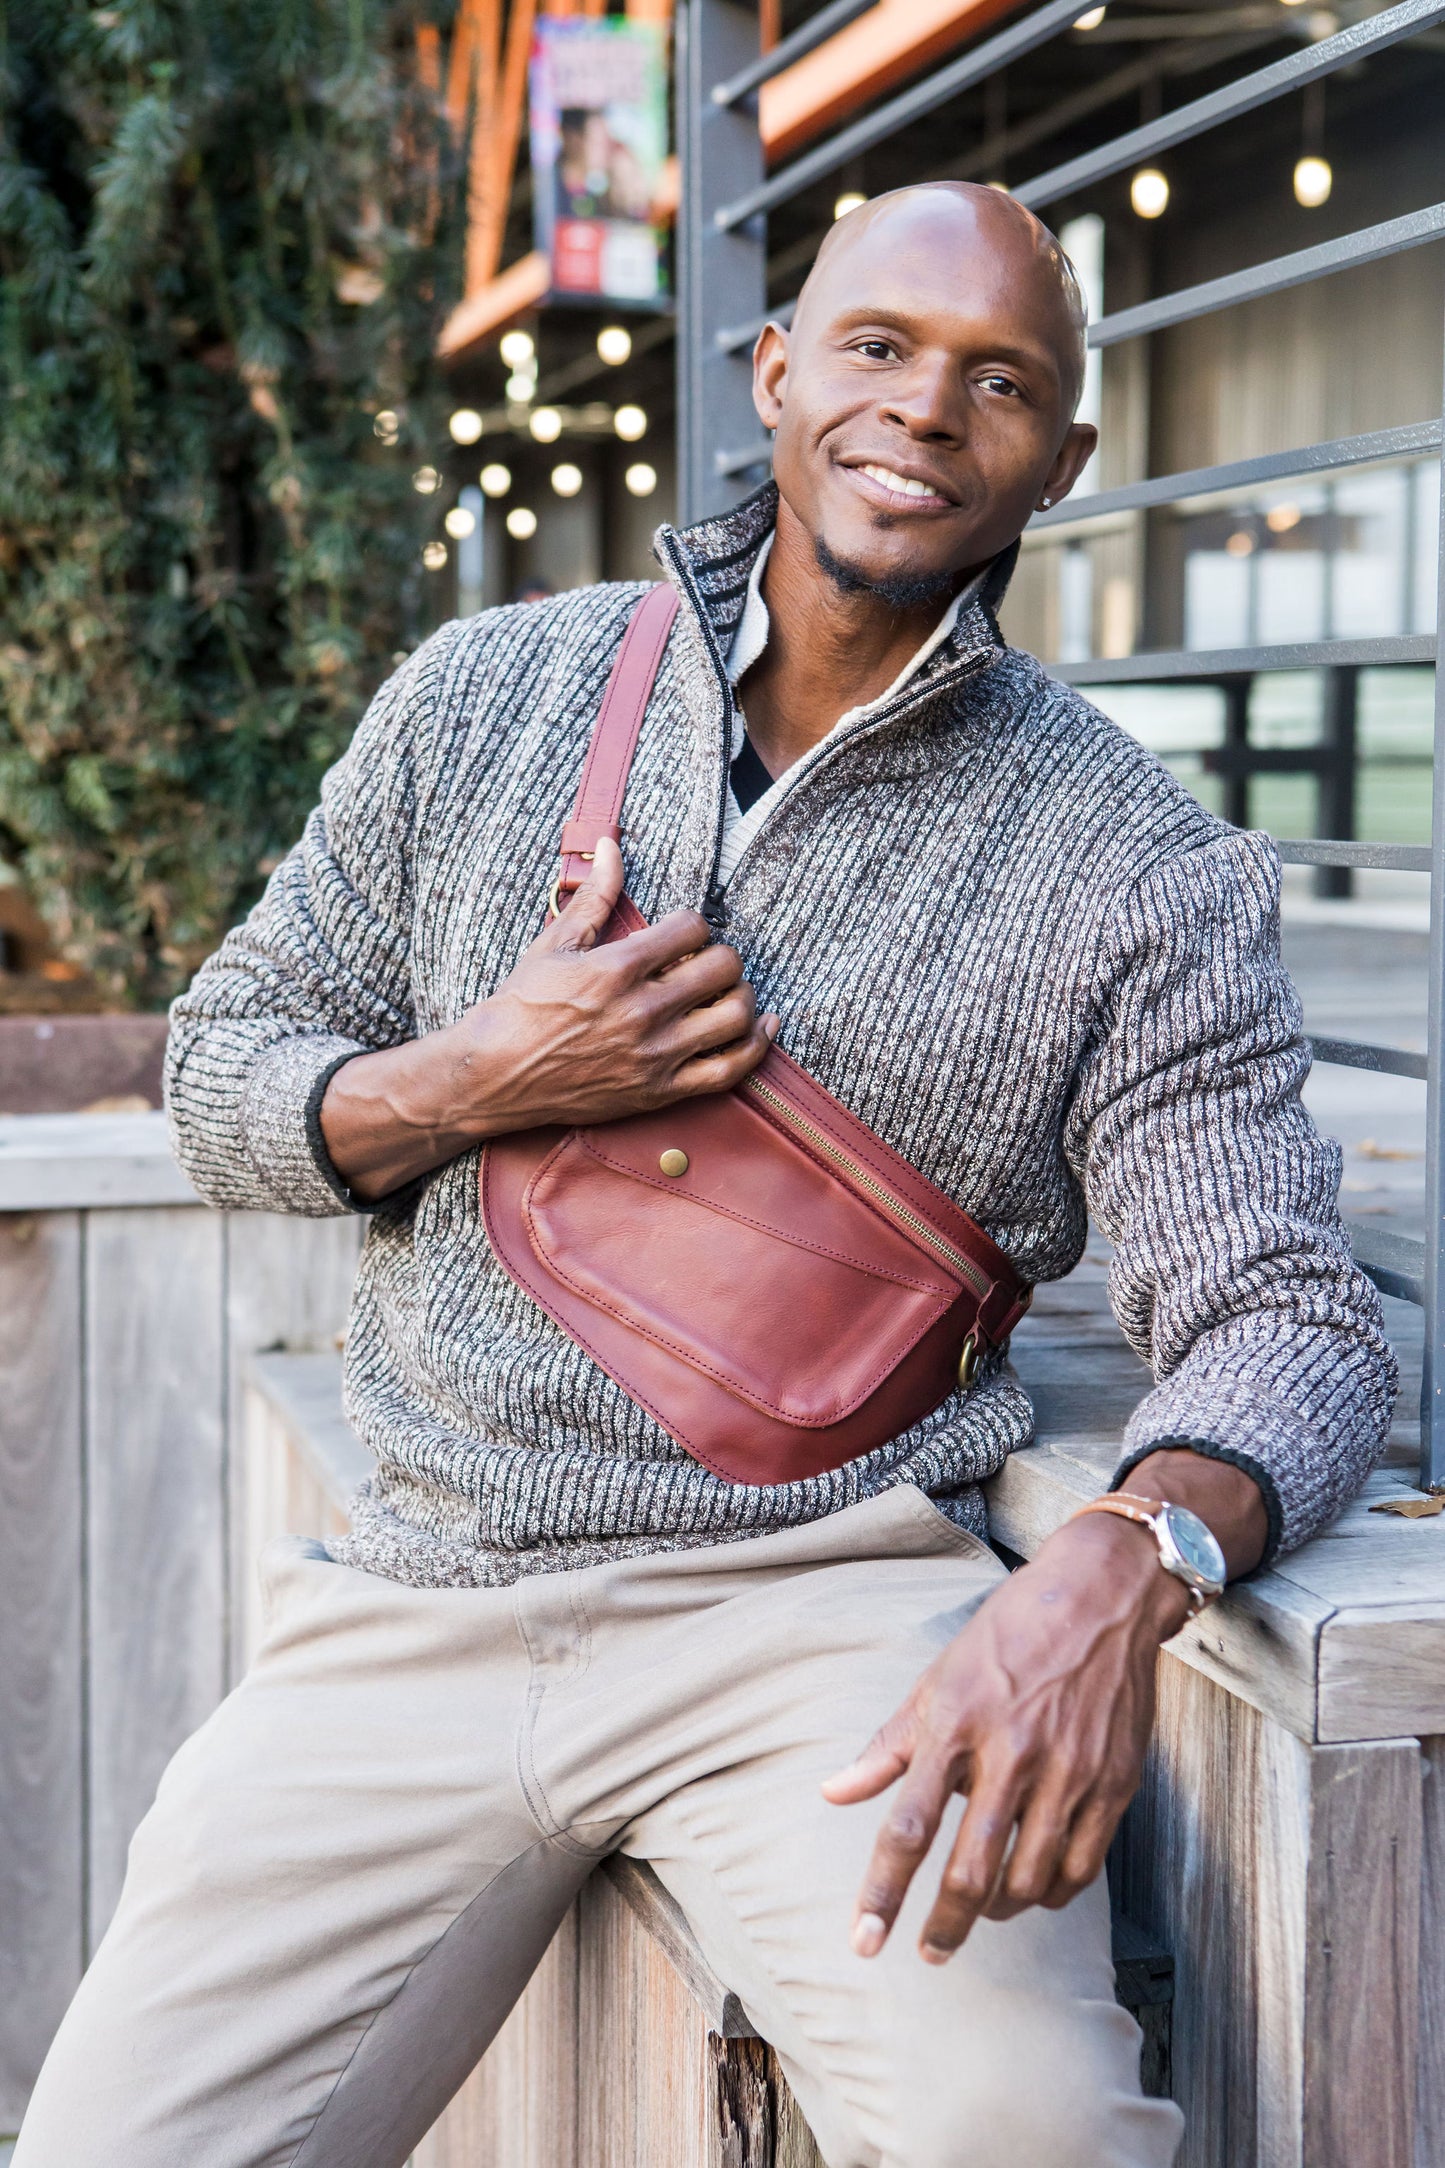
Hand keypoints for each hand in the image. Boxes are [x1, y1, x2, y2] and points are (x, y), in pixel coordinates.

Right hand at [451, 836, 775, 1132]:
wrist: (496, 1075)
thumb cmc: (521, 1007)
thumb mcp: (555, 944)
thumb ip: (594, 895)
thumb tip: (610, 844)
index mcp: (619, 968)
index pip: (693, 928)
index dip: (692, 924)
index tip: (680, 934)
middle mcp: (643, 1011)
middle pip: (724, 968)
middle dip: (722, 956)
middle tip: (706, 961)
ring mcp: (656, 1055)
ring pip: (735, 1016)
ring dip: (741, 995)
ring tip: (725, 990)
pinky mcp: (660, 1091)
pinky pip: (730, 1070)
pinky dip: (756, 1046)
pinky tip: (762, 1026)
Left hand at [821, 1453, 1265, 1963]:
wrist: (1102, 1596)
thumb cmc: (1010, 1634)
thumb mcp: (938, 1677)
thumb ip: (888, 1745)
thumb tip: (833, 1793)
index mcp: (957, 1722)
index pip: (910, 1826)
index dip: (883, 1892)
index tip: (865, 1941)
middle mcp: (1012, 1751)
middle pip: (969, 1871)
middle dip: (942, 1927)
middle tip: (929, 1952)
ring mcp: (1069, 1770)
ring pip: (1027, 1880)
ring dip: (996, 1910)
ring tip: (979, 1909)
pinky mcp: (1115, 1783)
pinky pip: (1080, 1868)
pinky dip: (1051, 1893)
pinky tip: (1033, 1889)